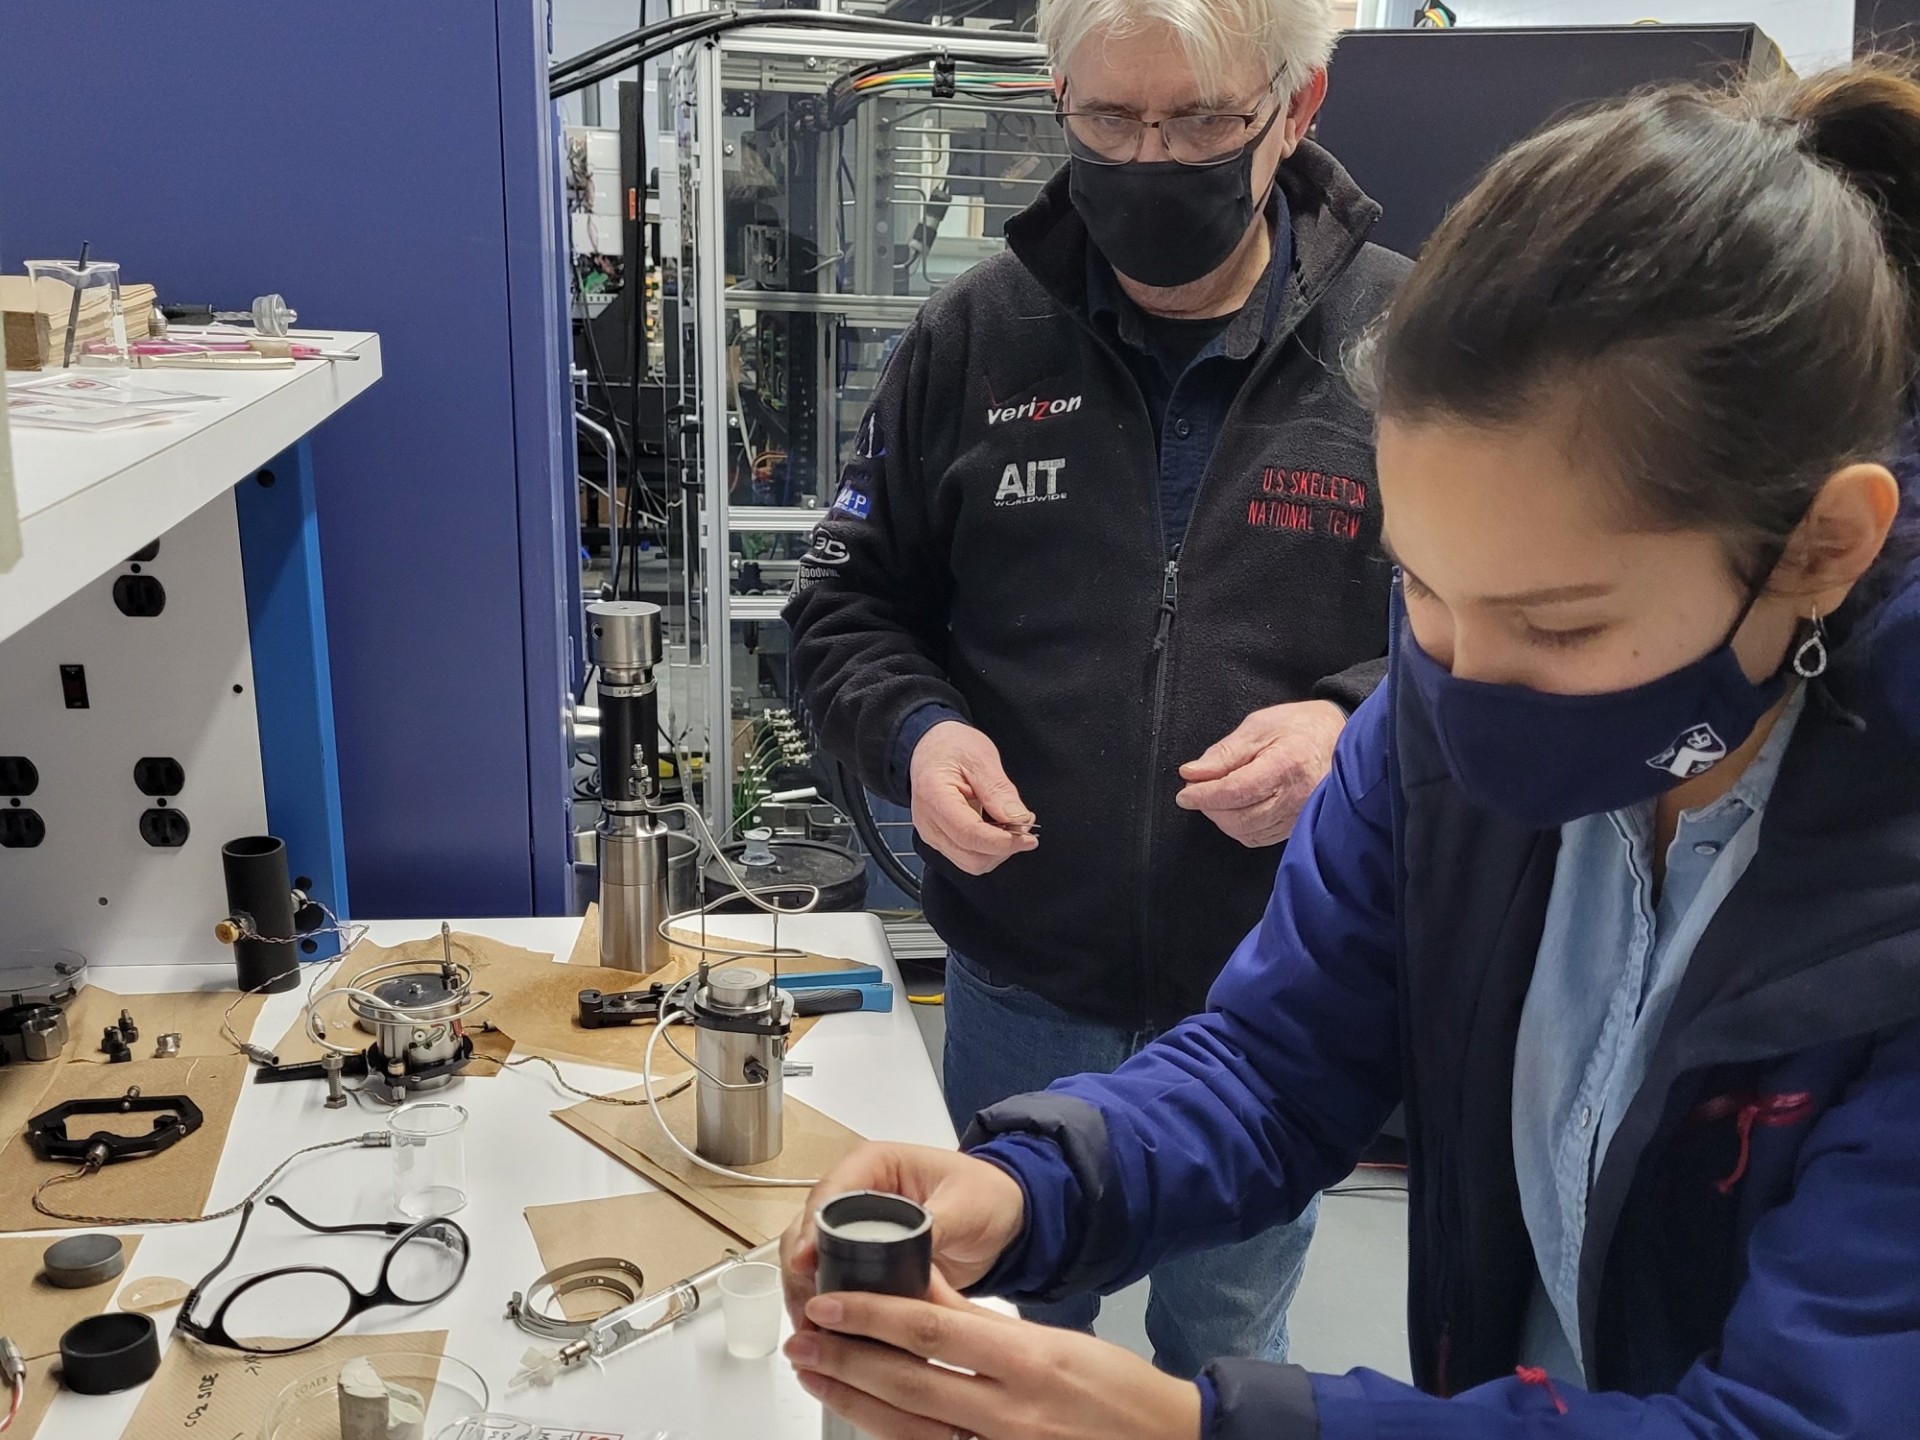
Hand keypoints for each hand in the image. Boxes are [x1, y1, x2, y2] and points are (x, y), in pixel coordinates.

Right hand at [780, 1143, 1026, 1330]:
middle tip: (806, 1310)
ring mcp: (854, 1225)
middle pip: (807, 1226)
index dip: (811, 1229)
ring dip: (805, 1290)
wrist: (1006, 1220)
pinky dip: (823, 1301)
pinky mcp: (861, 1256)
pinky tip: (825, 1331)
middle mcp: (855, 1191)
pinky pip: (829, 1276)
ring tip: (811, 1327)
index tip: (805, 1262)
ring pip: (809, 1254)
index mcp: (874, 1165)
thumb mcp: (965, 1205)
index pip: (828, 1194)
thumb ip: (933, 1223)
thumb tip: (904, 1247)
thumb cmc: (987, 1195)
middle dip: (800, 1269)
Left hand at [787, 1272, 1202, 1439]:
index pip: (930, 1330)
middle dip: (845, 1360)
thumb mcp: (1049, 1338)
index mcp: (1027, 1359)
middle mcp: (1010, 1411)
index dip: (870, 1316)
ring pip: (909, 1427)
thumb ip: (977, 1318)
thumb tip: (916, 1289)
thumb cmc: (1113, 1389)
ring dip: (855, 1399)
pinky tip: (865, 1416)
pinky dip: (893, 1434)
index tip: (828, 1303)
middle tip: (802, 1340)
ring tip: (816, 1373)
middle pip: (908, 1382)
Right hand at [910, 722, 1038, 875]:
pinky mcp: (940, 840)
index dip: (1003, 842)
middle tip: (1023, 823)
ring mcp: (932, 835)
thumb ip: (998, 790)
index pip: (970, 835)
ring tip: (1012, 823)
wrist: (928, 747)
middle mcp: (929, 823)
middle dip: (1004, 847)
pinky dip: (989, 847)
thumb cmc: (951, 747)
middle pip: (972, 858)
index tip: (1028, 837)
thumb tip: (1018, 819)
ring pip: (972, 862)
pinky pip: (968, 855)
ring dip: (998, 850)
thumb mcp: (980, 758)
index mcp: (934, 798)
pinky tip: (998, 827)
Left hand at [1175, 700, 1345, 846]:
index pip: (1235, 791)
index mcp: (1285, 765)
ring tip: (1215, 797)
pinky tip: (1235, 809)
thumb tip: (1193, 773)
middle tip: (1196, 790)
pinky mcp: (1297, 826)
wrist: (1338, 738)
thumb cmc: (1300, 727)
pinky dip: (1239, 827)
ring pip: (1247, 832)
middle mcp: (1295, 796)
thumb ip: (1224, 753)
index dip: (1204, 795)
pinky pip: (1260, 837)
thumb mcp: (1258, 726)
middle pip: (1239, 818)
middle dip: (1210, 807)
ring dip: (1222, 818)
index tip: (1185, 794)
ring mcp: (1299, 815)